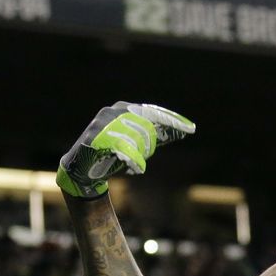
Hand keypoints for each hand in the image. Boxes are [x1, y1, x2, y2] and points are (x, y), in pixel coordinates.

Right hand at [57, 102, 194, 197]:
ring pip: (136, 138)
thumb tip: (183, 131)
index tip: (191, 129)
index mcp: (124, 108)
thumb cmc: (114, 152)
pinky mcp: (97, 138)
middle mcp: (113, 111)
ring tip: (134, 162)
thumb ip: (157, 135)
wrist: (83, 166)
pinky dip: (133, 160)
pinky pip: (124, 150)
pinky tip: (136, 168)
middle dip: (149, 143)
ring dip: (138, 153)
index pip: (154, 112)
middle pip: (147, 126)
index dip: (173, 121)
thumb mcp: (138, 141)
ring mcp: (104, 124)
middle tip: (145, 154)